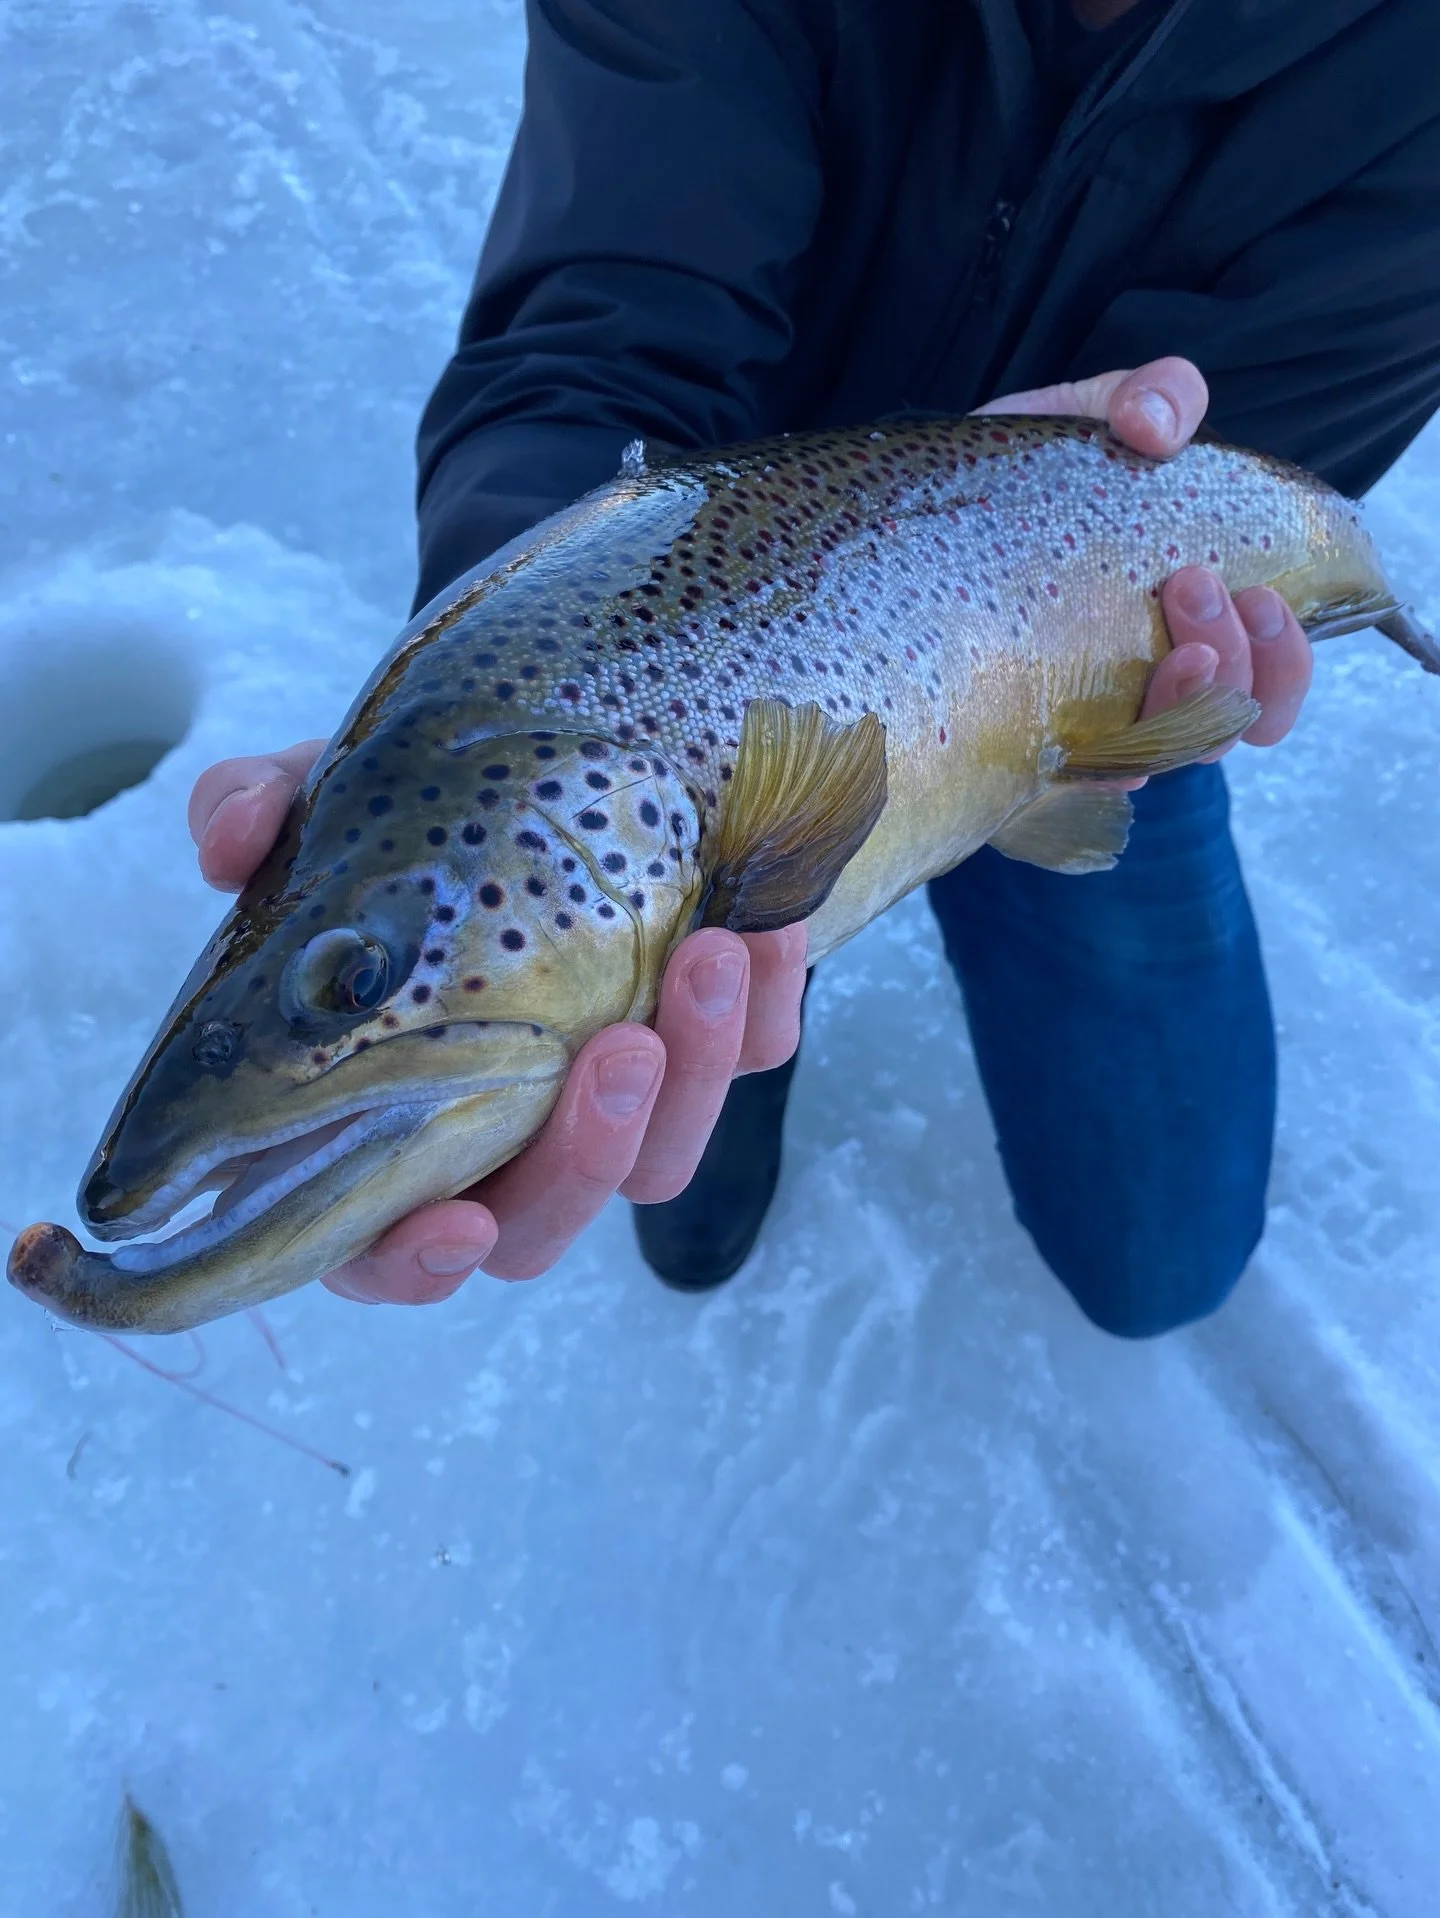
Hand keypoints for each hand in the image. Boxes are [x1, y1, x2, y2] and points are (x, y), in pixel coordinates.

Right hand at [189, 747, 804, 1302]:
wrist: (559, 758)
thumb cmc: (414, 822)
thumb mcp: (330, 803)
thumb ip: (259, 810)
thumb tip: (228, 843)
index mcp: (391, 1122)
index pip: (387, 1247)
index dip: (414, 1263)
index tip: (455, 1223)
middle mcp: (506, 1136)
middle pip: (547, 1219)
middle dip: (588, 1153)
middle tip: (620, 1048)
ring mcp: (614, 1101)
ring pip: (661, 1159)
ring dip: (697, 1074)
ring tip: (709, 957)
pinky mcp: (709, 1046)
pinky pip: (756, 1061)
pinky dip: (769, 1012)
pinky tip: (771, 928)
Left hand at [978, 357, 1313, 773]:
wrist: (912, 517)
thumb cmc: (1022, 478)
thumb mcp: (1096, 418)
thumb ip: (1155, 397)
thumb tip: (1155, 424)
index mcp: (1190, 624)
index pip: (1269, 681)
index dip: (1284, 659)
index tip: (1262, 594)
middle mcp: (1147, 684)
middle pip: (1230, 725)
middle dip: (1235, 662)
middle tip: (1191, 585)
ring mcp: (1087, 717)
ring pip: (1165, 755)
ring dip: (1185, 703)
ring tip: (1169, 645)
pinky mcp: (1023, 742)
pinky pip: (1079, 775)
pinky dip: (1101, 754)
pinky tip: (1084, 713)